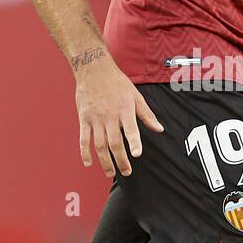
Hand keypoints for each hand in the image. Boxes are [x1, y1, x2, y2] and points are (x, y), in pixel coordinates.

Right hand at [74, 54, 163, 176]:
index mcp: (124, 110)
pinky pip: (83, 139)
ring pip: (99, 145)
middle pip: (115, 142)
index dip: (134, 142)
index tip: (137, 154)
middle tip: (127, 172)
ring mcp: (95, 118)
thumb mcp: (136, 96)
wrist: (93, 69)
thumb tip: (159, 129)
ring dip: (105, 161)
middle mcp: (109, 116)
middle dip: (121, 160)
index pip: (130, 129)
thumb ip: (147, 115)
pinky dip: (85, 152)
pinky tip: (89, 163)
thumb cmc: (117, 82)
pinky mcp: (84, 119)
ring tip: (111, 173)